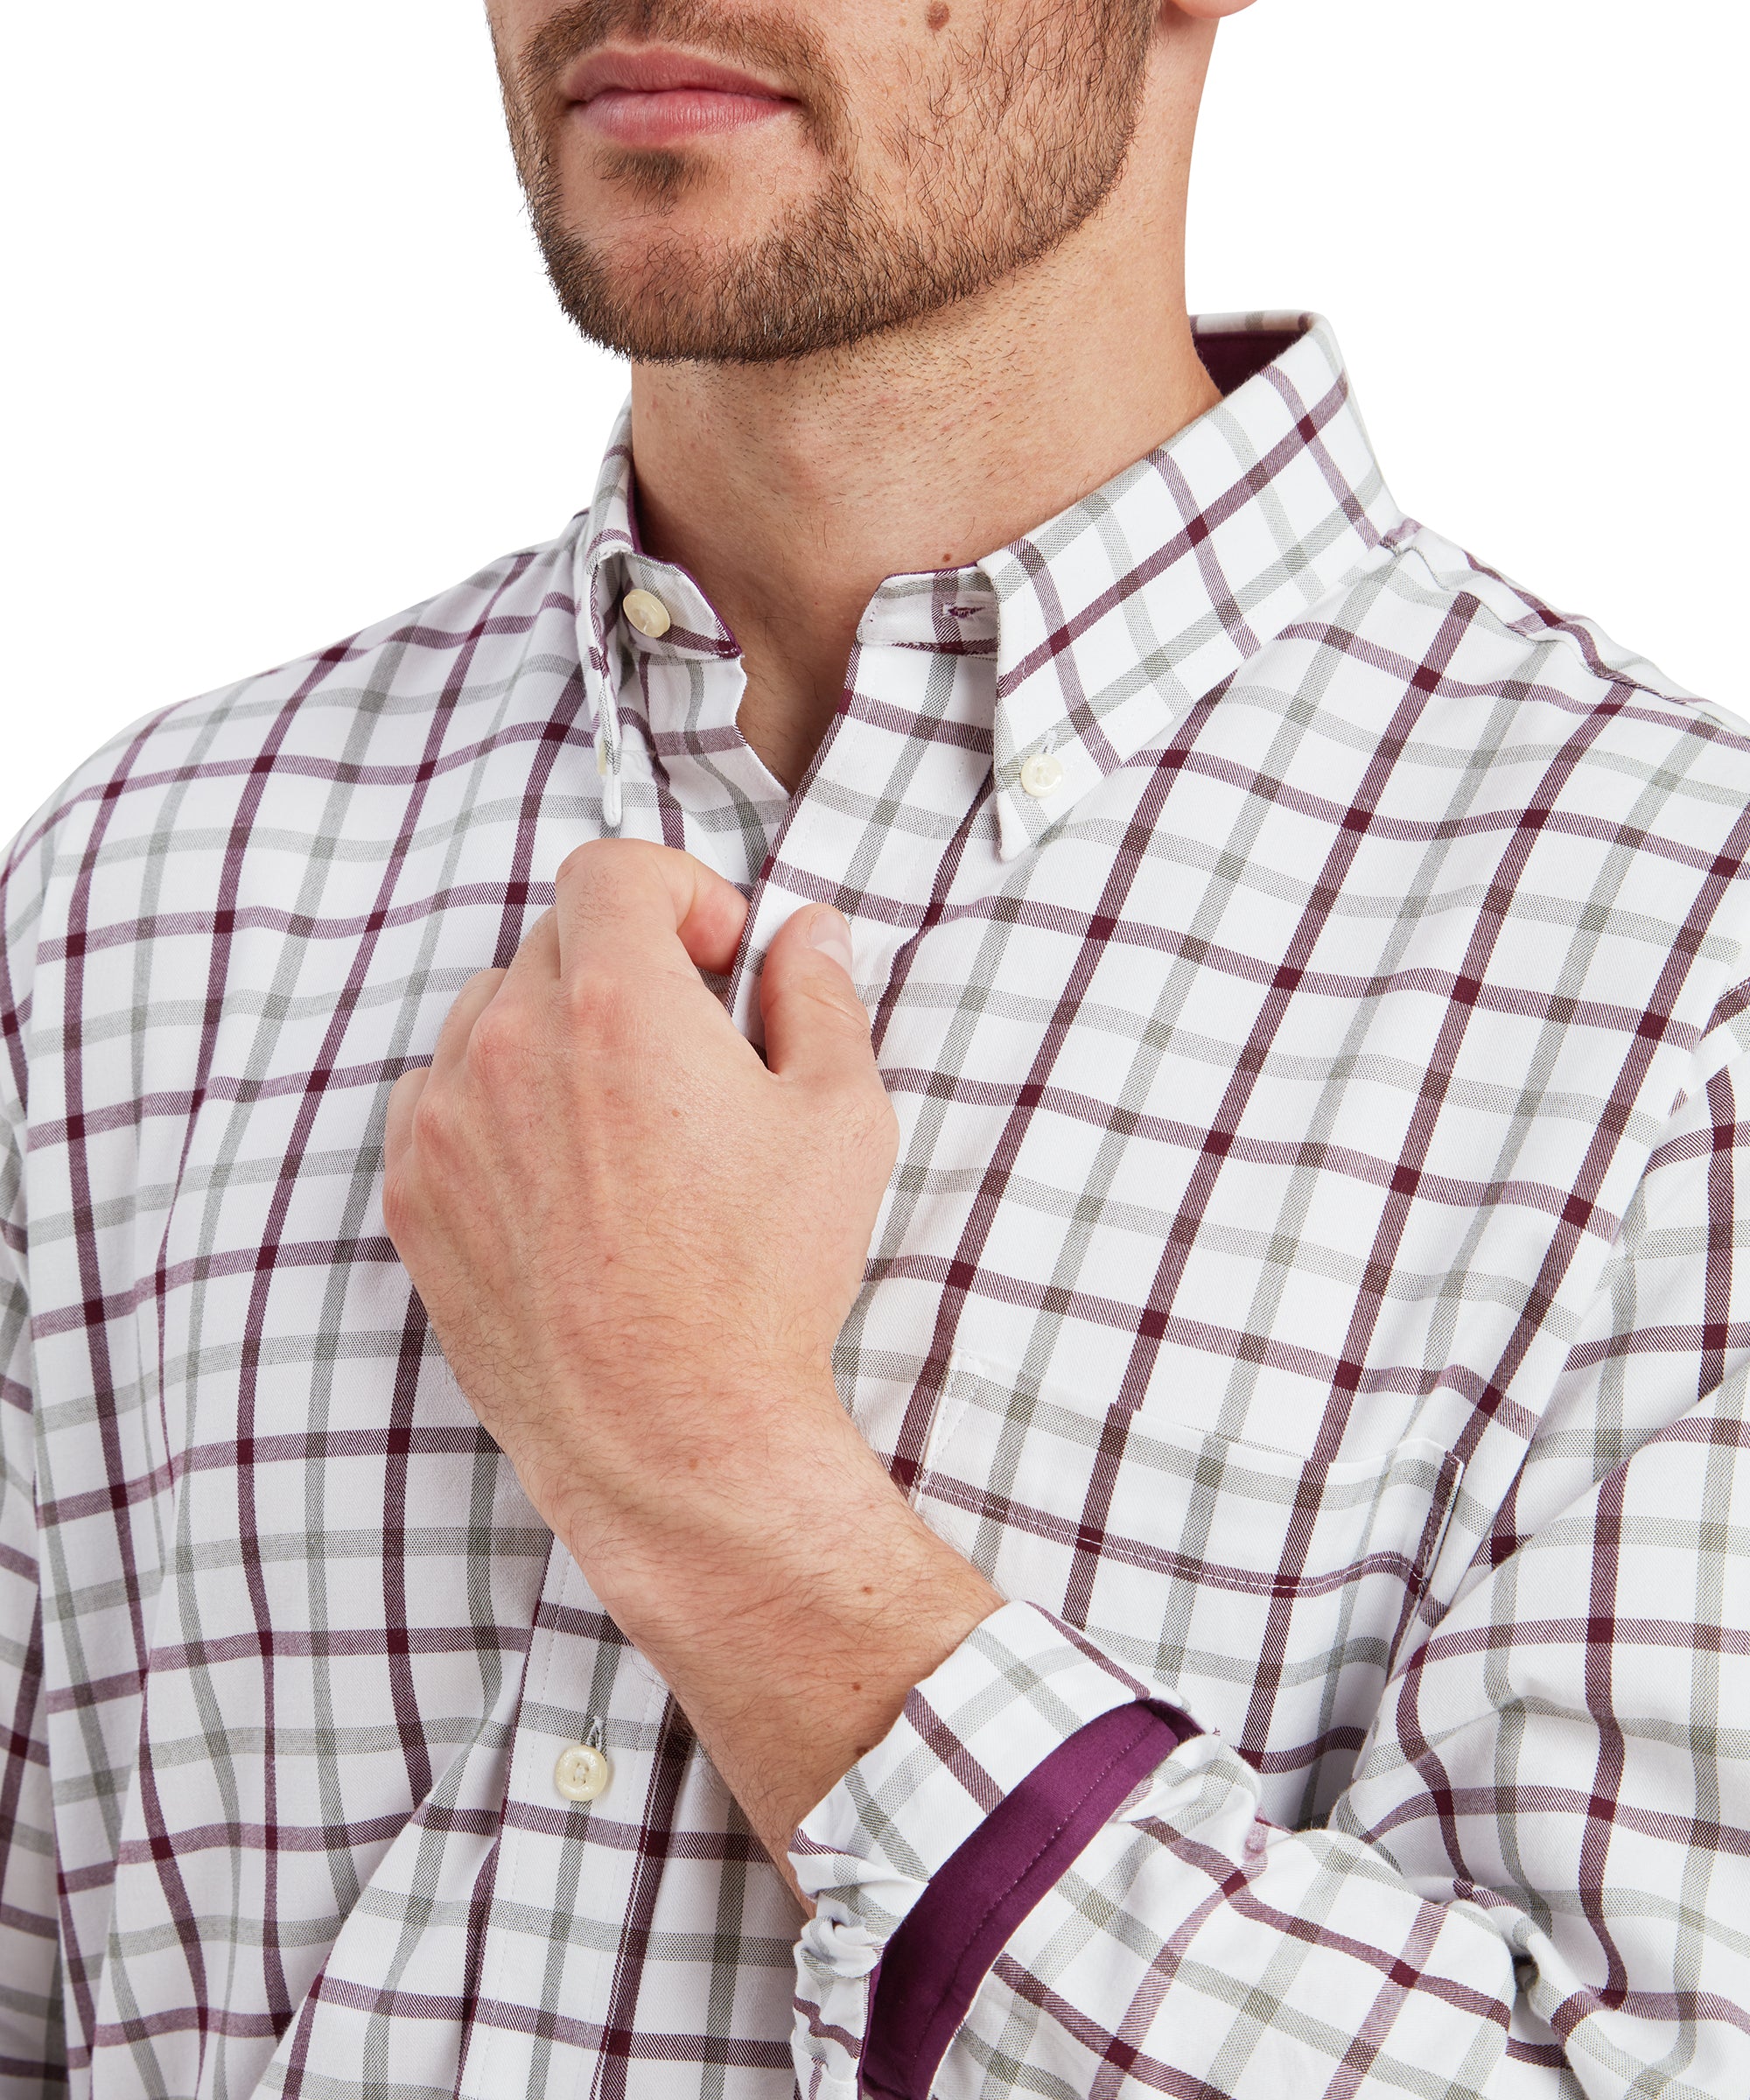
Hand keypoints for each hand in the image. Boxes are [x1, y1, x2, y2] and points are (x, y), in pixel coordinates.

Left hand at [383, 842, 997, 1878]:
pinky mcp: (411, 1196)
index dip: (677, 892)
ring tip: (623, 1119)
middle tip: (690, 1049)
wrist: (673, 1437)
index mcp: (619, 1005)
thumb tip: (806, 931)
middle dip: (627, 966)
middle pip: (554, 938)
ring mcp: (446, 1122)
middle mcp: (511, 1045)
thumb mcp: (838, 1123)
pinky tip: (563, 1174)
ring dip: (554, 1030)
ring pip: (489, 1013)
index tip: (714, 957)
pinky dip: (493, 1103)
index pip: (610, 868)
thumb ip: (820, 998)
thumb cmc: (764, 1285)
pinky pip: (439, 1096)